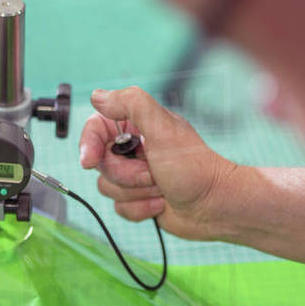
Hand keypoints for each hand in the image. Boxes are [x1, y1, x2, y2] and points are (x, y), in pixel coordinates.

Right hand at [78, 86, 237, 240]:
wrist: (215, 207)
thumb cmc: (194, 168)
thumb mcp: (163, 129)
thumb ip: (131, 104)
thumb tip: (98, 96)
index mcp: (137, 125)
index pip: (96, 129)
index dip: (89, 145)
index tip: (90, 161)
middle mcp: (133, 148)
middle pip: (100, 164)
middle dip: (126, 175)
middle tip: (152, 173)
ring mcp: (135, 175)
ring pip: (107, 188)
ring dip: (135, 193)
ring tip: (161, 188)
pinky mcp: (138, 198)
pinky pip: (119, 208)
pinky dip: (140, 209)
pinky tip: (161, 204)